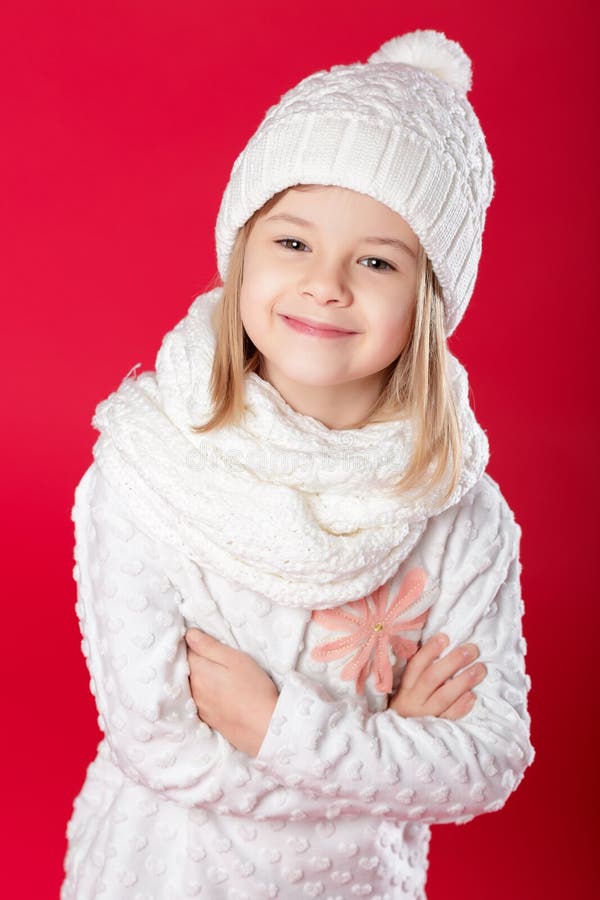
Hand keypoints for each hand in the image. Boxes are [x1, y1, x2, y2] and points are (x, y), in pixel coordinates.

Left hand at [185, 629, 278, 756]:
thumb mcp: (235, 660)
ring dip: (198, 676)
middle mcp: (193, 690)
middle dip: (193, 659)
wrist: (264, 729)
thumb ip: (209, 646)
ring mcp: (199, 706)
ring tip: (214, 671)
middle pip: (186, 668)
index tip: (202, 638)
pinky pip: (198, 699)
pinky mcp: (207, 719)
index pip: (186, 650)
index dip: (193, 642)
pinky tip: (216, 691)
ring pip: (191, 684)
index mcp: (199, 671)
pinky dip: (202, 692)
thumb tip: (189, 634)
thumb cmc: (254, 689)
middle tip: (209, 652)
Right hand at [388, 633, 486, 719]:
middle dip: (453, 662)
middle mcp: (413, 699)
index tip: (445, 637)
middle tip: (472, 650)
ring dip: (463, 682)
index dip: (430, 650)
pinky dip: (461, 706)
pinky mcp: (435, 728)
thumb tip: (445, 643)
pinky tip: (472, 695)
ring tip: (480, 669)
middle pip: (432, 678)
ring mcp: (424, 715)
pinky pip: (449, 717)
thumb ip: (423, 670)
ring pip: (443, 697)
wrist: (399, 736)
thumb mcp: (409, 686)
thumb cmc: (410, 702)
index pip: (416, 664)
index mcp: (406, 686)